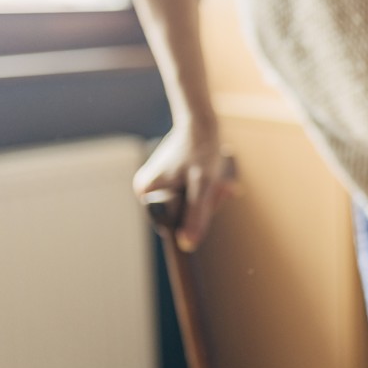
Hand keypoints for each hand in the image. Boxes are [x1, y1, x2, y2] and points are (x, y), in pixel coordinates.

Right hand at [133, 124, 235, 251]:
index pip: (173, 224)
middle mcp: (147, 191)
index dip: (195, 217)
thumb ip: (196, 214)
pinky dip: (205, 192)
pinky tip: (216, 181)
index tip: (211, 197)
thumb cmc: (201, 149)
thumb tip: (187, 245)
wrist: (201, 122)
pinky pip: (190, 197)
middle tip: (220, 187)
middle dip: (205, 205)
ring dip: (209, 198)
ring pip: (189, 207)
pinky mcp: (169, 182)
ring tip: (220, 182)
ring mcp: (158, 187)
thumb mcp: (203, 184)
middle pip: (182, 216)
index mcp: (147, 192)